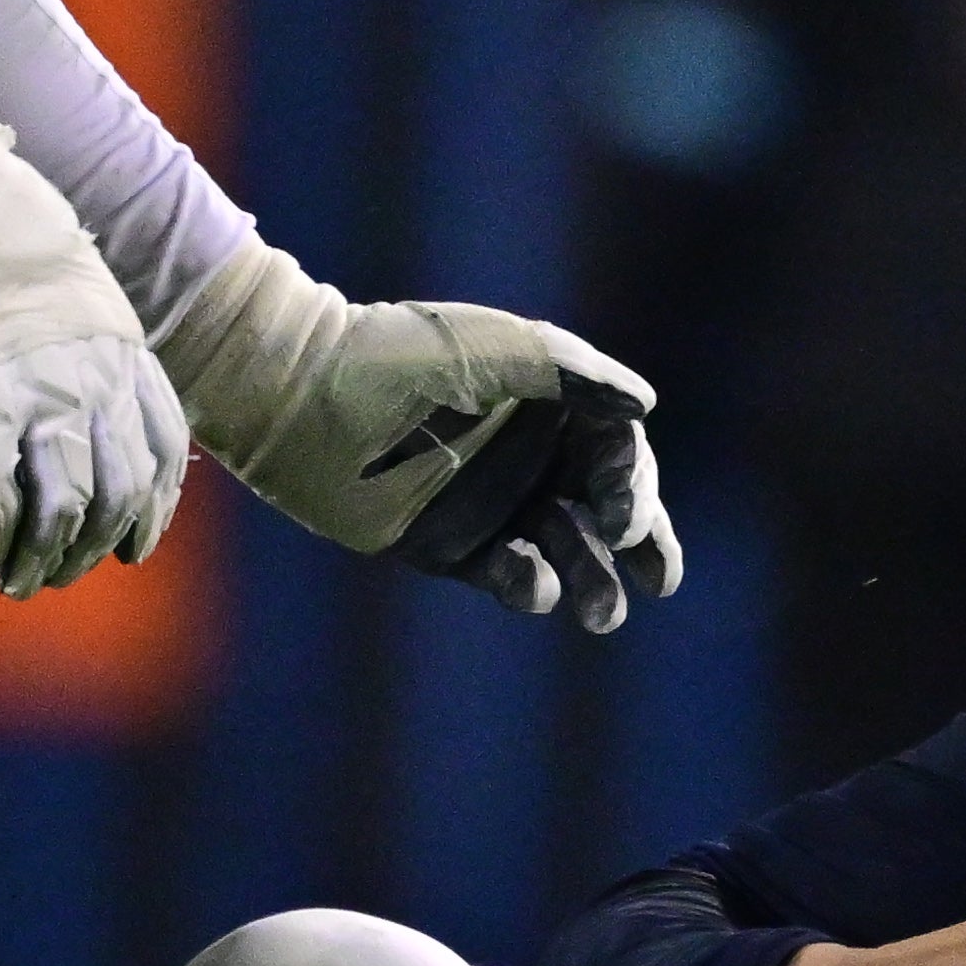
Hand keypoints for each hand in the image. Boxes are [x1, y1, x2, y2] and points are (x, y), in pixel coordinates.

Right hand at [0, 0, 190, 599]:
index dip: (151, 509)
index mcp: (117, 339)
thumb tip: (78, 385)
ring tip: (22, 583)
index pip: (161, 447)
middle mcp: (88, 372)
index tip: (131, 543)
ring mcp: (29, 389)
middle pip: (117, 490)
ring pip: (64, 508)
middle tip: (64, 572)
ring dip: (45, 558)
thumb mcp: (60, 271)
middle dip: (95, 546)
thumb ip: (79, 335)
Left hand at [376, 320, 678, 634]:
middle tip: (660, 578)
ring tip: (604, 617)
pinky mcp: (454, 548)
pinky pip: (510, 574)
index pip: (618, 450)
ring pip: (568, 551)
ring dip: (594, 582)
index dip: (633, 484)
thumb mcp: (498, 349)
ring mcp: (494, 504)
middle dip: (642, 543)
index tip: (623, 515)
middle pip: (607, 507)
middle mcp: (530, 455)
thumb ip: (576, 374)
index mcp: (549, 403)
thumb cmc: (400, 359)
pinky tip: (529, 584)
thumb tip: (646, 405)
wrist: (305, 399)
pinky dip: (529, 585)